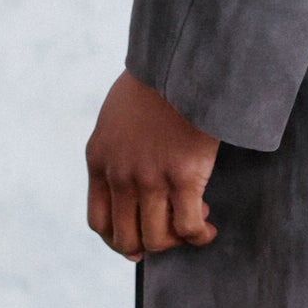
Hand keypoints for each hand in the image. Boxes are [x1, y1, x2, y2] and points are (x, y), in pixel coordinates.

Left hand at [85, 72, 219, 259]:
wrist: (178, 62)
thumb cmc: (155, 84)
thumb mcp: (116, 118)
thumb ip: (116, 150)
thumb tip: (132, 175)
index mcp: (99, 160)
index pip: (99, 222)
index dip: (119, 240)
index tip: (138, 242)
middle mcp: (120, 175)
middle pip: (126, 238)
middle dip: (150, 245)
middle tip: (171, 233)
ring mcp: (150, 178)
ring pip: (158, 239)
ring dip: (177, 240)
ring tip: (195, 221)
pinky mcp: (183, 176)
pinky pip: (188, 227)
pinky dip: (199, 236)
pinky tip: (208, 227)